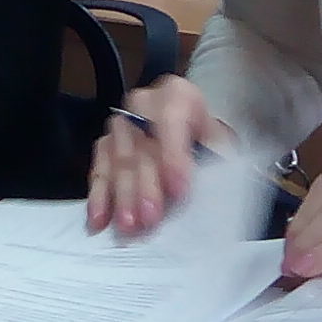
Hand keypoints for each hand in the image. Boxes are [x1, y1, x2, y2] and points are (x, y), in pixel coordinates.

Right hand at [85, 76, 233, 237]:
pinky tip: (99, 219)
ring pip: (117, 158)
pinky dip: (100, 196)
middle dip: (145, 183)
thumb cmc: (213, 150)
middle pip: (140, 143)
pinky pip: (99, 169)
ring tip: (128, 225)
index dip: (173, 155)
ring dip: (122, 194)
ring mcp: (122, 124)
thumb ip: (213, 167)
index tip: (179, 190)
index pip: (170, 119)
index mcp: (179, 96)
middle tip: (151, 217)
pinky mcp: (106, 146)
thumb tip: (201, 192)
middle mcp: (144, 104)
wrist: (201, 150)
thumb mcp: (222, 153)